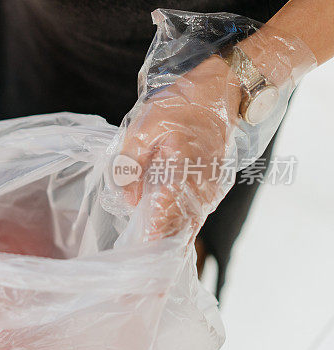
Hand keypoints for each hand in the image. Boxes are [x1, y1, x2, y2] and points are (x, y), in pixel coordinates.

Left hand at [119, 55, 240, 238]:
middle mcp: (201, 190)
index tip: (136, 255)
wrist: (221, 91)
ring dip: (166, 235)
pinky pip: (194, 213)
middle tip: (134, 258)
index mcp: (181, 175)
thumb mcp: (142, 128)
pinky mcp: (213, 187)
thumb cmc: (179, 106)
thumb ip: (131, 165)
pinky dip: (177, 222)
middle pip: (178, 232)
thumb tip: (129, 200)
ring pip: (187, 225)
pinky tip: (158, 224)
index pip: (165, 221)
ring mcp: (211, 191)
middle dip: (156, 246)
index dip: (150, 241)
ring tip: (142, 245)